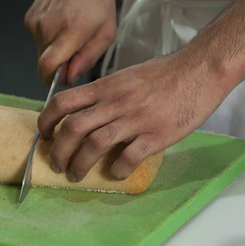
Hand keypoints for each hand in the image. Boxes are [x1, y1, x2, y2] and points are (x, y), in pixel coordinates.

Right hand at [24, 0, 116, 85]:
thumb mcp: (106, 32)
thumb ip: (88, 58)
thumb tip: (71, 77)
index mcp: (71, 30)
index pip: (48, 66)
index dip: (53, 79)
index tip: (63, 79)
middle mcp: (49, 26)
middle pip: (43, 64)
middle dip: (57, 66)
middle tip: (73, 54)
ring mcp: (36, 22)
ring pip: (40, 53)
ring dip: (54, 51)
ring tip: (69, 34)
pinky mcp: (29, 19)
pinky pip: (37, 40)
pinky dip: (49, 39)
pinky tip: (61, 25)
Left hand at [37, 51, 235, 181]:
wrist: (200, 71)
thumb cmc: (164, 74)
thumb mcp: (126, 77)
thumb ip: (104, 94)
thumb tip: (84, 112)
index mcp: (106, 87)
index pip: (62, 102)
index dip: (46, 121)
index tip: (44, 136)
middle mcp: (115, 103)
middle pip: (72, 129)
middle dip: (59, 152)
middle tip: (57, 164)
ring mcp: (135, 119)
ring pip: (94, 145)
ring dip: (80, 165)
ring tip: (76, 175)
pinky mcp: (156, 135)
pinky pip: (128, 157)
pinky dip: (117, 170)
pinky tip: (116, 173)